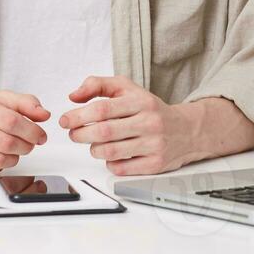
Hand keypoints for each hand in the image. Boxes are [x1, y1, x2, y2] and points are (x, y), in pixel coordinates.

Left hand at [59, 75, 198, 175]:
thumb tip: (74, 96)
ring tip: (92, 143)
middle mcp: (149, 122)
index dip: (79, 115)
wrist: (187, 130)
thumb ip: (98, 85)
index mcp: (140, 101)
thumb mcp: (127, 88)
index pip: (103, 108)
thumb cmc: (151, 109)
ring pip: (110, 152)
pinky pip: (121, 168)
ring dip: (93, 149)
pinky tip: (110, 155)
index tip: (66, 120)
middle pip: (104, 132)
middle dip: (81, 134)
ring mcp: (153, 144)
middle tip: (74, 133)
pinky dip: (109, 163)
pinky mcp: (155, 164)